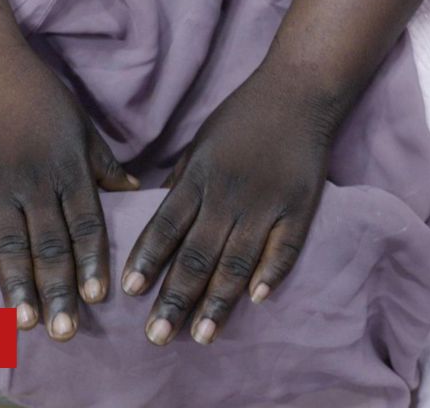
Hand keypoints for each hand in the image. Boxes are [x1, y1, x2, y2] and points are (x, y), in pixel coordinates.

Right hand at [0, 47, 138, 340]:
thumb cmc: (45, 99)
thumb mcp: (85, 130)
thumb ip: (106, 168)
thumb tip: (138, 196)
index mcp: (70, 171)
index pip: (85, 225)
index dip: (92, 262)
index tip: (98, 298)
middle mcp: (36, 182)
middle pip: (49, 244)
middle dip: (57, 290)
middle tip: (63, 332)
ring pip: (10, 241)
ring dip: (17, 283)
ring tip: (25, 320)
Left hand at [121, 65, 341, 345]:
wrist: (297, 93)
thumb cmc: (240, 120)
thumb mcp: (197, 146)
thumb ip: (178, 186)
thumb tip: (152, 227)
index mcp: (198, 178)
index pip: (165, 226)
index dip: (147, 260)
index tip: (129, 292)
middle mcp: (227, 195)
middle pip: (197, 255)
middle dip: (175, 298)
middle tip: (157, 337)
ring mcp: (265, 203)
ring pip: (237, 261)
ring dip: (217, 302)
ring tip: (201, 336)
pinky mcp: (299, 208)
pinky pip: (284, 248)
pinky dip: (270, 274)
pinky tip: (256, 301)